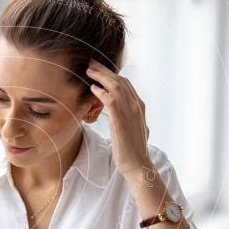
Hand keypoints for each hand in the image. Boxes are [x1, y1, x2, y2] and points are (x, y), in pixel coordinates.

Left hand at [85, 59, 151, 176]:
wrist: (138, 165)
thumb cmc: (132, 151)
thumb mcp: (133, 130)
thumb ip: (129, 119)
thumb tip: (122, 116)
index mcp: (139, 106)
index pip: (125, 84)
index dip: (111, 75)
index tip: (99, 70)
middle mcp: (136, 105)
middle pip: (120, 80)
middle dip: (104, 70)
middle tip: (91, 63)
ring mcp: (130, 111)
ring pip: (115, 85)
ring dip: (101, 76)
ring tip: (89, 70)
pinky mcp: (120, 119)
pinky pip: (110, 99)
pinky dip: (101, 91)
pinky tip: (92, 88)